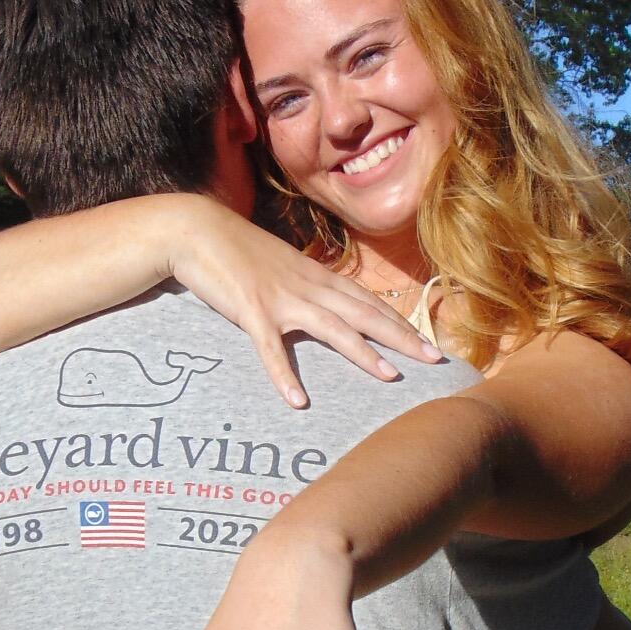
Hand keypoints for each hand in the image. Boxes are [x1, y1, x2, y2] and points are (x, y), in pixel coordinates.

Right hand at [164, 201, 440, 406]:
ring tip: (391, 376)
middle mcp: (308, 286)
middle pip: (364, 314)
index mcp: (317, 276)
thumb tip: (325, 304)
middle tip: (433, 359)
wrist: (197, 229)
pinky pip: (271, 348)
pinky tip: (297, 400)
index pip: (368, 301)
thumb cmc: (237, 249)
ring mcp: (281, 298)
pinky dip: (284, 374)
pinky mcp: (251, 310)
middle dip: (402, 337)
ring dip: (363, 352)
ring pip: (332, 328)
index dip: (401, 322)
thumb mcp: (281, 265)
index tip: (428, 342)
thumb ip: (305, 285)